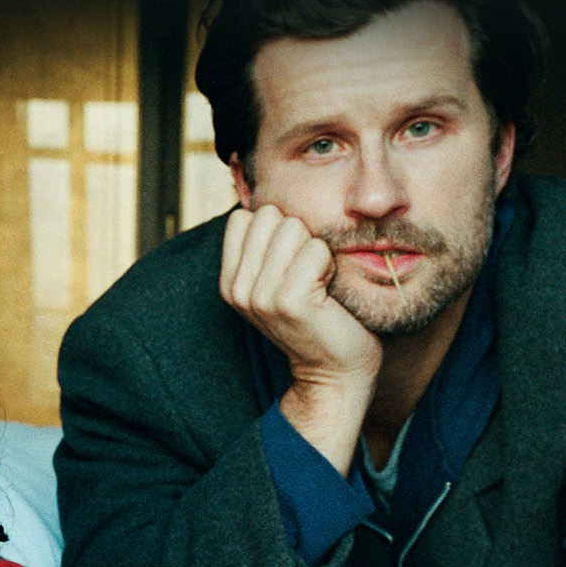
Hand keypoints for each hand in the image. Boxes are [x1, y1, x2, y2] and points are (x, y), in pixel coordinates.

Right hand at [220, 205, 381, 473]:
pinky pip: (316, 250)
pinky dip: (330, 265)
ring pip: (293, 227)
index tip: (291, 267)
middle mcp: (237, 288)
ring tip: (317, 284)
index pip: (246, 216)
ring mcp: (259, 296)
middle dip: (299, 237)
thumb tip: (264, 196)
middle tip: (308, 277)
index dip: (278, 230)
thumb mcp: (280, 279)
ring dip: (316, 251)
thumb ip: (266, 245)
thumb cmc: (320, 318)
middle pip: (270, 215)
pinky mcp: (287, 301)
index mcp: (230, 281)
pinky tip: (328, 293)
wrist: (335, 371)